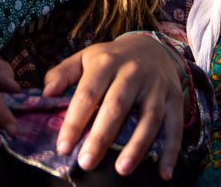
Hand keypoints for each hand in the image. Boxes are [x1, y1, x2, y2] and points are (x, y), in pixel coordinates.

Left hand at [42, 33, 189, 180]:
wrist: (152, 47)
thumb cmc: (111, 60)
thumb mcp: (85, 58)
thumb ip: (63, 73)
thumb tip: (45, 94)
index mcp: (106, 62)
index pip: (87, 93)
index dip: (74, 121)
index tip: (63, 147)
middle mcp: (132, 72)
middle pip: (117, 106)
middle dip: (101, 136)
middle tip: (86, 163)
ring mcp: (156, 86)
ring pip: (148, 118)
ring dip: (136, 146)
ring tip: (122, 170)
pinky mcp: (175, 98)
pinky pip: (175, 127)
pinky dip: (171, 151)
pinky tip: (164, 174)